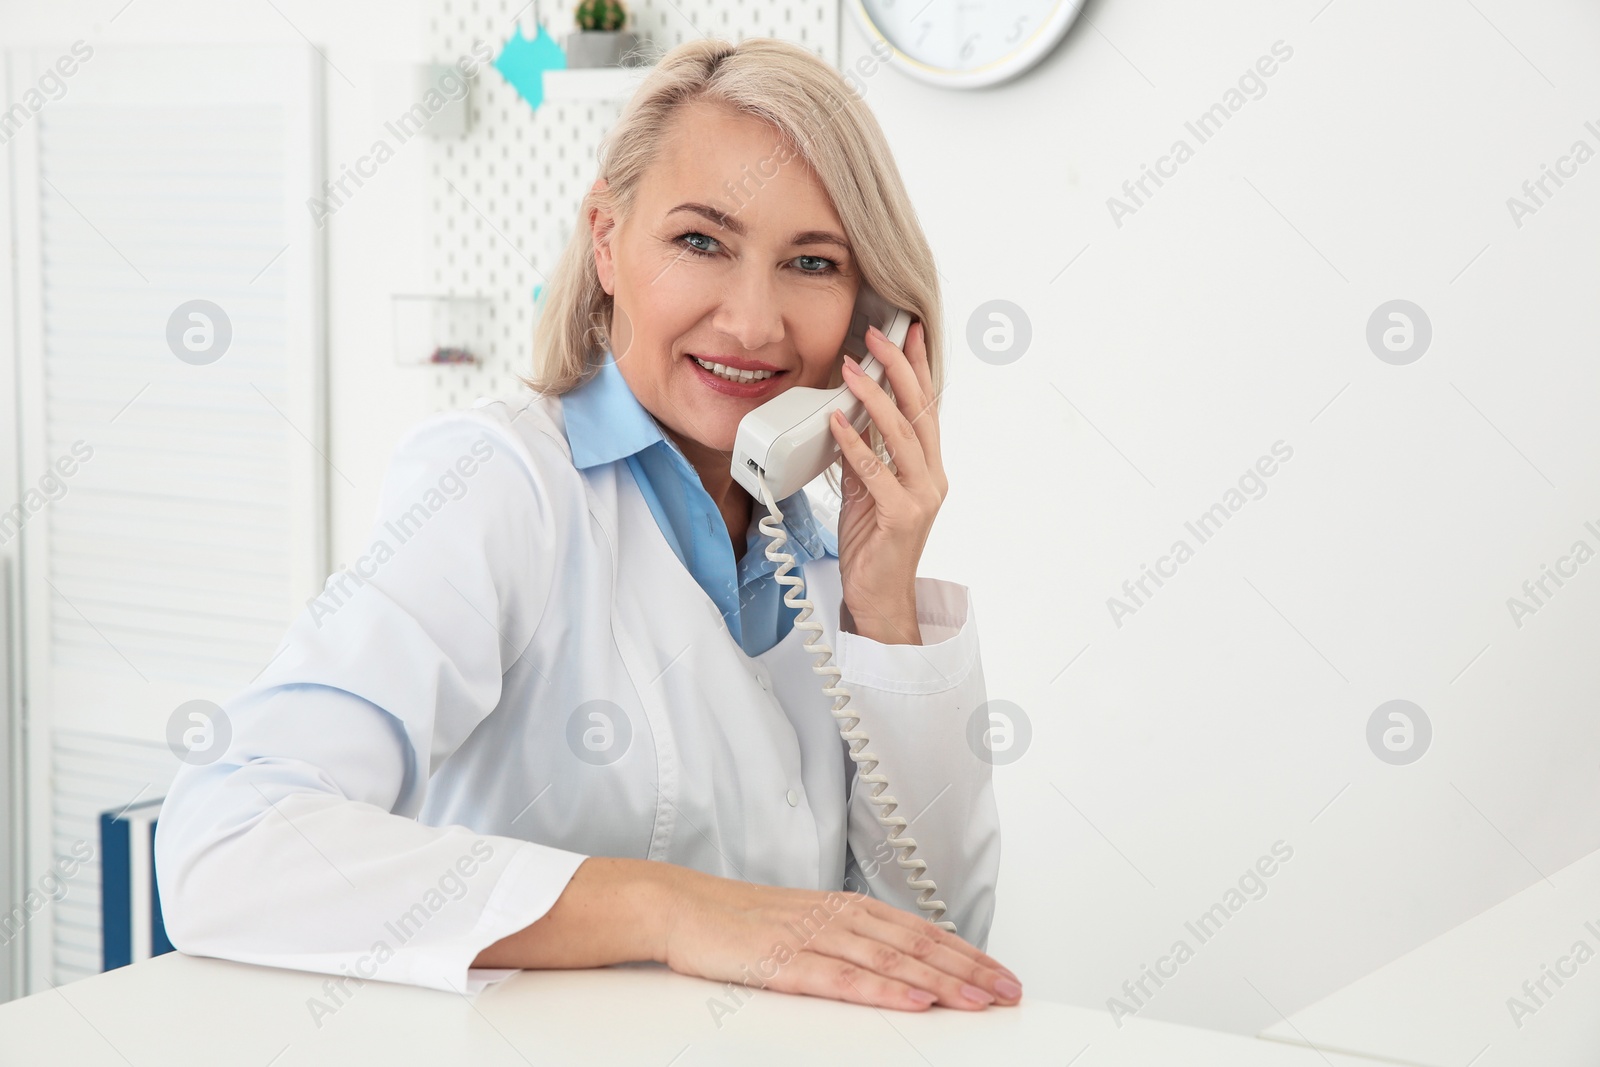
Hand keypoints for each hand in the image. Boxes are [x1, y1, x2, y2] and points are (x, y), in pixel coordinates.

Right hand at [659, 865, 1022, 1011]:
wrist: (680, 906)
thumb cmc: (738, 921)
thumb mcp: (804, 925)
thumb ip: (849, 941)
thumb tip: (896, 962)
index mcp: (846, 908)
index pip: (921, 931)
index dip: (967, 953)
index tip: (1002, 974)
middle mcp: (838, 918)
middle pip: (918, 945)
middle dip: (969, 970)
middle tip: (1009, 992)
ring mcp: (813, 938)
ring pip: (891, 961)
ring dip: (941, 982)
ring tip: (978, 1000)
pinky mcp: (785, 961)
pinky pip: (844, 979)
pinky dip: (884, 992)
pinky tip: (914, 1002)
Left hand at [828, 320, 946, 644]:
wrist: (879, 599)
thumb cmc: (874, 546)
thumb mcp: (865, 490)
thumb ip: (863, 455)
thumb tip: (847, 417)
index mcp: (927, 468)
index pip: (926, 406)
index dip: (917, 366)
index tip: (907, 331)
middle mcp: (932, 477)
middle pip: (921, 411)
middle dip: (899, 368)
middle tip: (877, 336)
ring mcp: (921, 497)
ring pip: (902, 435)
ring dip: (874, 397)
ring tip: (851, 369)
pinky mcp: (902, 517)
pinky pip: (875, 473)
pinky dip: (855, 444)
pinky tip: (836, 422)